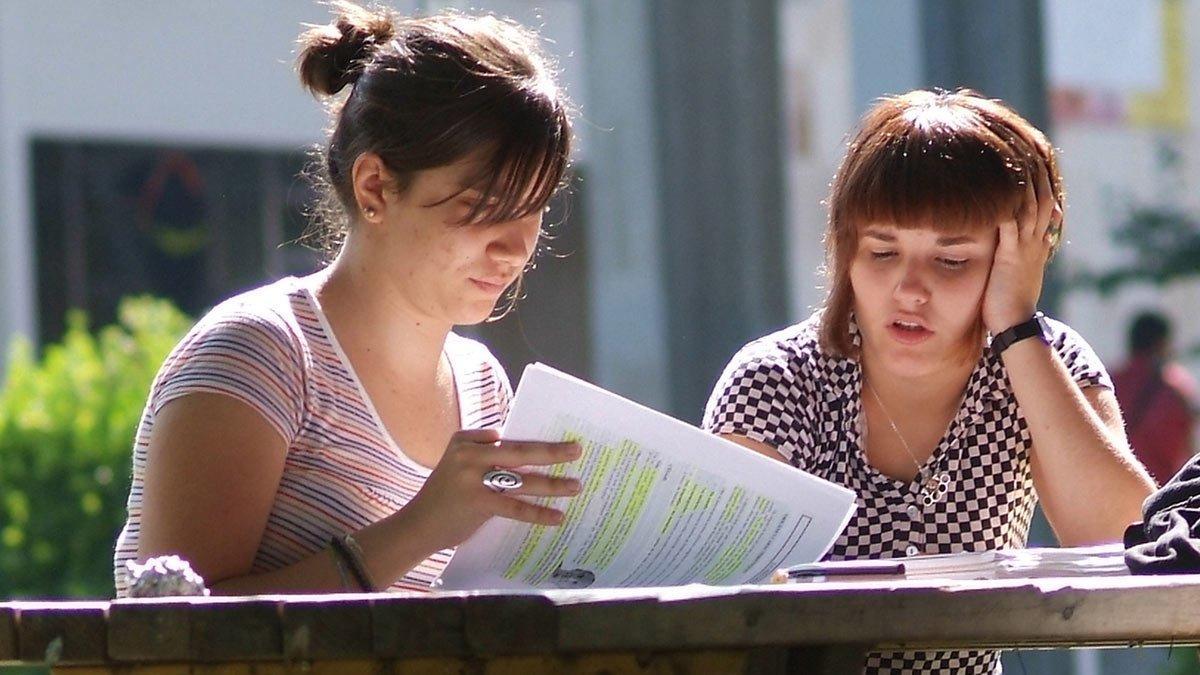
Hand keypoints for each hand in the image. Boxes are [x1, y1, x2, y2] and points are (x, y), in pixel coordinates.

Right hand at [405, 428, 581, 550]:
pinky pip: (516, 507)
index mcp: (466, 439)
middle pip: (520, 451)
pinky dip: (539, 512)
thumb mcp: (459, 464)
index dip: (537, 437)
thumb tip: (532, 455)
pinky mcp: (478, 504)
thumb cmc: (445, 493)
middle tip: (577, 450)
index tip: (561, 437)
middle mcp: (469, 454)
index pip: (509, 436)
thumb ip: (487, 455)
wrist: (417, 524)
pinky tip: (557, 516)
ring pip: (523, 480)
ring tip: (575, 486)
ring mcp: (473, 479)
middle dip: (552, 452)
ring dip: (553, 484)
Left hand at [982, 160, 1061, 333]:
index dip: (1038, 174)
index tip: (1030, 150)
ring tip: (1013, 153)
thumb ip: (1015, 244)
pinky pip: (1010, 224)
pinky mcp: (1011, 256)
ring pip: (1029, 204)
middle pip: (1041, 193)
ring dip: (1022, 179)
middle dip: (1034, 167)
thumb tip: (1021, 228)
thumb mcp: (1016, 265)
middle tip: (1028, 140)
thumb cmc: (1006, 297)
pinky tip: (997, 187)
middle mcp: (1035, 238)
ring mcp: (1025, 246)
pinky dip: (1005, 204)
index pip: (1044, 197)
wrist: (1013, 325)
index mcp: (1036, 238)